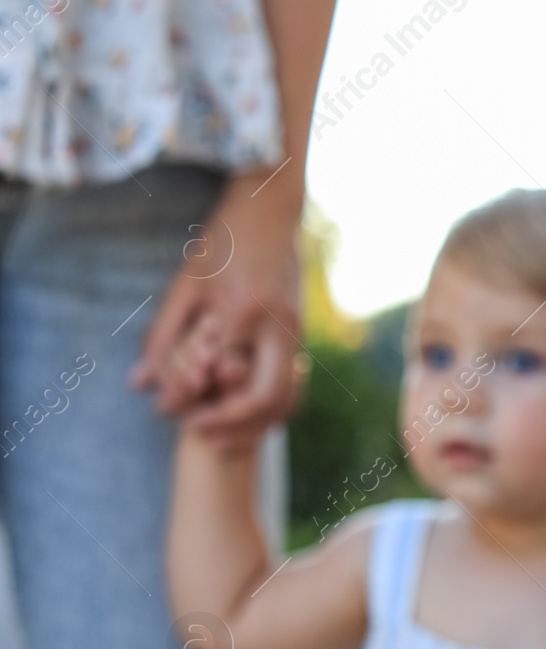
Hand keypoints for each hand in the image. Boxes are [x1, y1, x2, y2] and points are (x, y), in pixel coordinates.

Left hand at [131, 169, 304, 448]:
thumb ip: (165, 337)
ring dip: (258, 425)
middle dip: (233, 425)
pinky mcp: (301, 333)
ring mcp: (296, 331)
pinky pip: (292, 385)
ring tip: (224, 436)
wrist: (269, 213)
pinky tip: (245, 414)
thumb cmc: (222, 243)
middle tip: (199, 433)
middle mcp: (277, 326)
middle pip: (266, 399)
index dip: (194, 401)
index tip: (168, 411)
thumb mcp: (184, 285)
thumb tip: (141, 385)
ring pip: (288, 398)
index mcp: (243, 312)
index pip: (220, 376)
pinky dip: (272, 409)